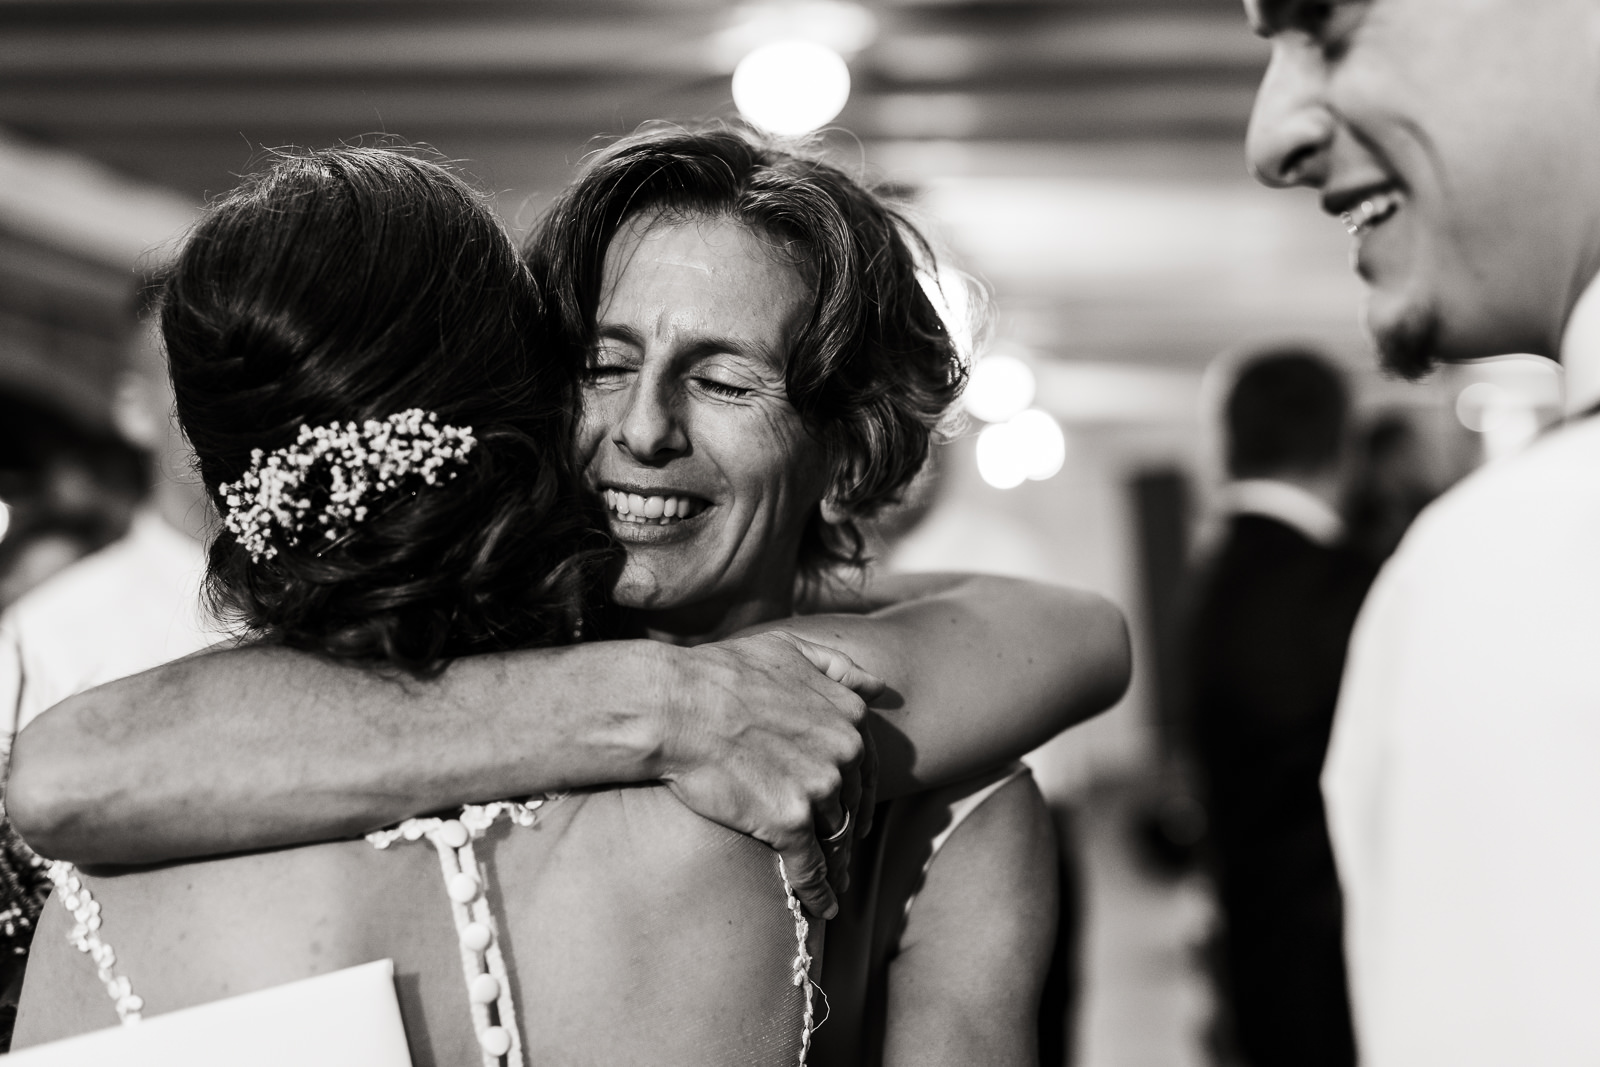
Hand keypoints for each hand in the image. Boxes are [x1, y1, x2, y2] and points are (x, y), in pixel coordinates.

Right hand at [657, 630, 882, 919]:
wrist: (677, 706)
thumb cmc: (723, 674)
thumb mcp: (788, 651)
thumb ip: (837, 667)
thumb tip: (877, 687)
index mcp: (848, 715)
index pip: (866, 766)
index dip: (860, 793)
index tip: (855, 813)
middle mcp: (844, 752)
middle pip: (852, 805)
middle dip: (847, 830)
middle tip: (841, 853)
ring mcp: (819, 789)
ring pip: (836, 838)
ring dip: (835, 863)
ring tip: (831, 882)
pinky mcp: (790, 823)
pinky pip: (811, 867)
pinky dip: (818, 892)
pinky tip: (821, 908)